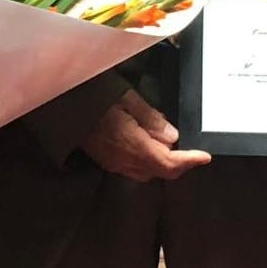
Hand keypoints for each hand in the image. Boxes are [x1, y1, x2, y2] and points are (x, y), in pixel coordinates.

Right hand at [81, 88, 211, 181]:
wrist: (61, 104)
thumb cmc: (94, 95)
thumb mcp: (127, 98)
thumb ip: (151, 118)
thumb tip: (173, 136)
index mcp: (130, 144)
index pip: (167, 163)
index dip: (189, 161)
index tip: (205, 156)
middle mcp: (123, 160)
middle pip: (160, 171)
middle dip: (177, 160)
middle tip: (186, 142)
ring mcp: (113, 164)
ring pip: (148, 172)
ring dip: (162, 160)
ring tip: (163, 136)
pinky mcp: (107, 162)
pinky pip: (134, 168)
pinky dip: (148, 159)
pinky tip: (146, 140)